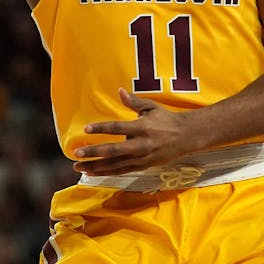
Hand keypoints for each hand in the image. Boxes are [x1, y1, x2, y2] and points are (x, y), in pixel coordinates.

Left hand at [72, 88, 201, 174]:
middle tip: (77, 154)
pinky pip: (121, 171)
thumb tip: (119, 91)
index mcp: (142, 127)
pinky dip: (107, 172)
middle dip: (94, 153)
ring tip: (79, 167)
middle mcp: (141, 145)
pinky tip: (94, 172)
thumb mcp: (151, 107)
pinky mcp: (142, 166)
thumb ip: (134, 102)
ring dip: (96, 167)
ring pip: (115, 165)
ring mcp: (141, 158)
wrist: (186, 137)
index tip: (86, 129)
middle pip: (113, 150)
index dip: (101, 128)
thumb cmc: (166, 120)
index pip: (117, 128)